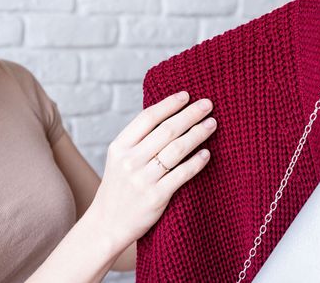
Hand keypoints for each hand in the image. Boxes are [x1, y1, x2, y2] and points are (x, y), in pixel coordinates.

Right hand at [90, 91, 216, 251]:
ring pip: (176, 150)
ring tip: (212, 125)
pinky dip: (196, 162)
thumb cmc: (119, 189)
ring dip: (197, 134)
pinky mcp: (156, 197)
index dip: (169, 104)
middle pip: (166, 130)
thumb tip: (169, 116)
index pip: (147, 118)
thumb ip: (138, 141)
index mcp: (119, 147)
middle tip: (208, 104)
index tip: (187, 95)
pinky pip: (181, 174)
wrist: (107, 225)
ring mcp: (142, 179)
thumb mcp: (119, 160)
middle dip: (190, 115)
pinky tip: (207, 154)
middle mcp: (130, 161)